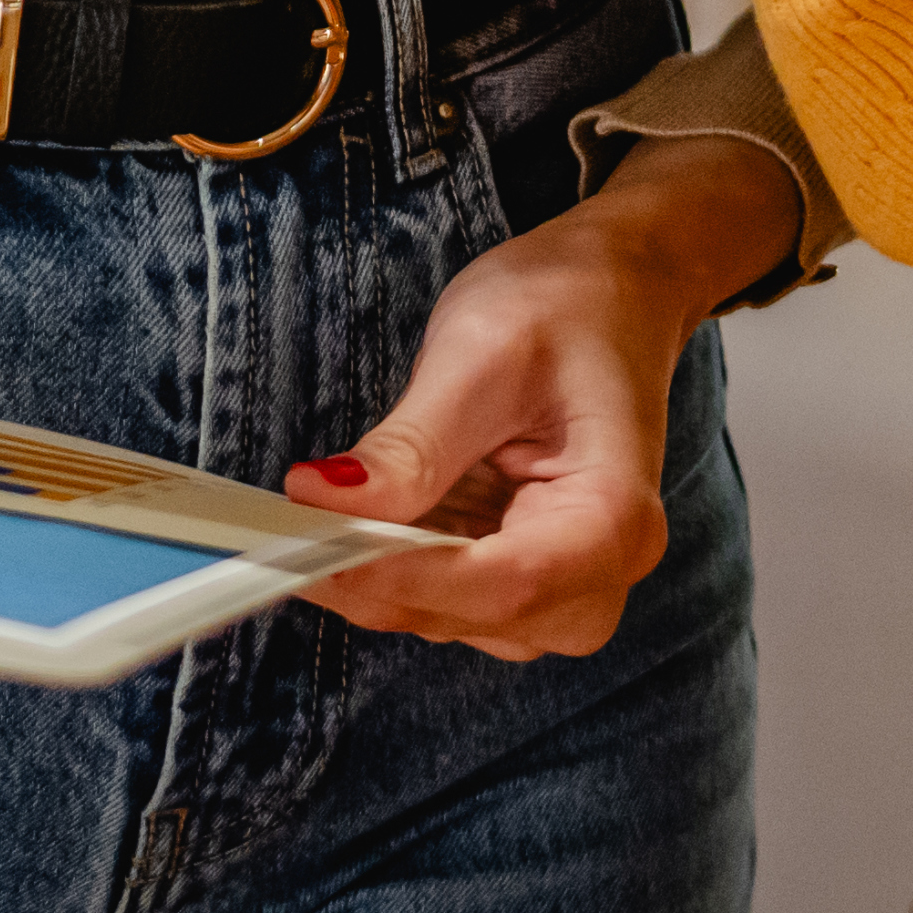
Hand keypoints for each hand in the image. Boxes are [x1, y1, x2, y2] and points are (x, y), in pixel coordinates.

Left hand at [289, 132, 790, 655]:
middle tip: (297, 524)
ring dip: (379, 578)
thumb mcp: (483, 355)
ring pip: (453, 620)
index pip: (506, 583)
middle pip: (477, 615)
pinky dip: (392, 568)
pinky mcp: (527, 571)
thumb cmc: (568, 306)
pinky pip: (448, 600)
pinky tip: (363, 521)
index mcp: (615, 514)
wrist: (610, 291)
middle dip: (379, 579)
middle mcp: (605, 567)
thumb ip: (412, 444)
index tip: (315, 541)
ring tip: (327, 515)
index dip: (403, 574)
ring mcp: (569, 579)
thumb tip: (321, 501)